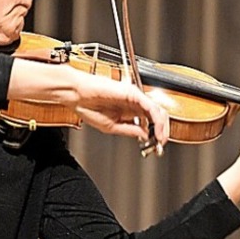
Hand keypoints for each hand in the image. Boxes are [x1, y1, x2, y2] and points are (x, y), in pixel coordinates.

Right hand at [8, 58, 169, 146]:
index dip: (156, 133)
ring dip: (161, 127)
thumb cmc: (88, 106)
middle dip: (162, 131)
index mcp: (129, 111)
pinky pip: (150, 106)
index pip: (149, 121)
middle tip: (161, 143)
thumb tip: (145, 135)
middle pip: (157, 116)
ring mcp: (134, 97)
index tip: (157, 145)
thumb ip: (130, 130)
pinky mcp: (132, 93)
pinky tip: (156, 130)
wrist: (76, 95)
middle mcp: (134, 103)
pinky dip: (156, 119)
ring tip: (160, 139)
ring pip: (157, 110)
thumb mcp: (111, 127)